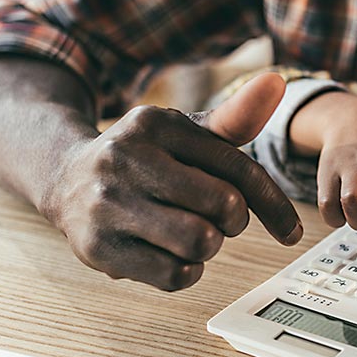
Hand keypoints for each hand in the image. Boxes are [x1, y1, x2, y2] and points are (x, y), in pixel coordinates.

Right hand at [40, 73, 301, 290]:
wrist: (65, 179)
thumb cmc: (147, 157)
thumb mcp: (186, 132)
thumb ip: (235, 117)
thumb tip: (277, 81)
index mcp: (155, 124)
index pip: (238, 168)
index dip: (273, 204)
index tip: (291, 232)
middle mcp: (126, 158)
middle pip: (224, 206)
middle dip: (233, 221)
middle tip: (219, 220)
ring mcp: (107, 204)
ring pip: (201, 242)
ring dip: (210, 246)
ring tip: (192, 233)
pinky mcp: (97, 248)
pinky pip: (174, 275)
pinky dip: (186, 271)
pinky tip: (171, 254)